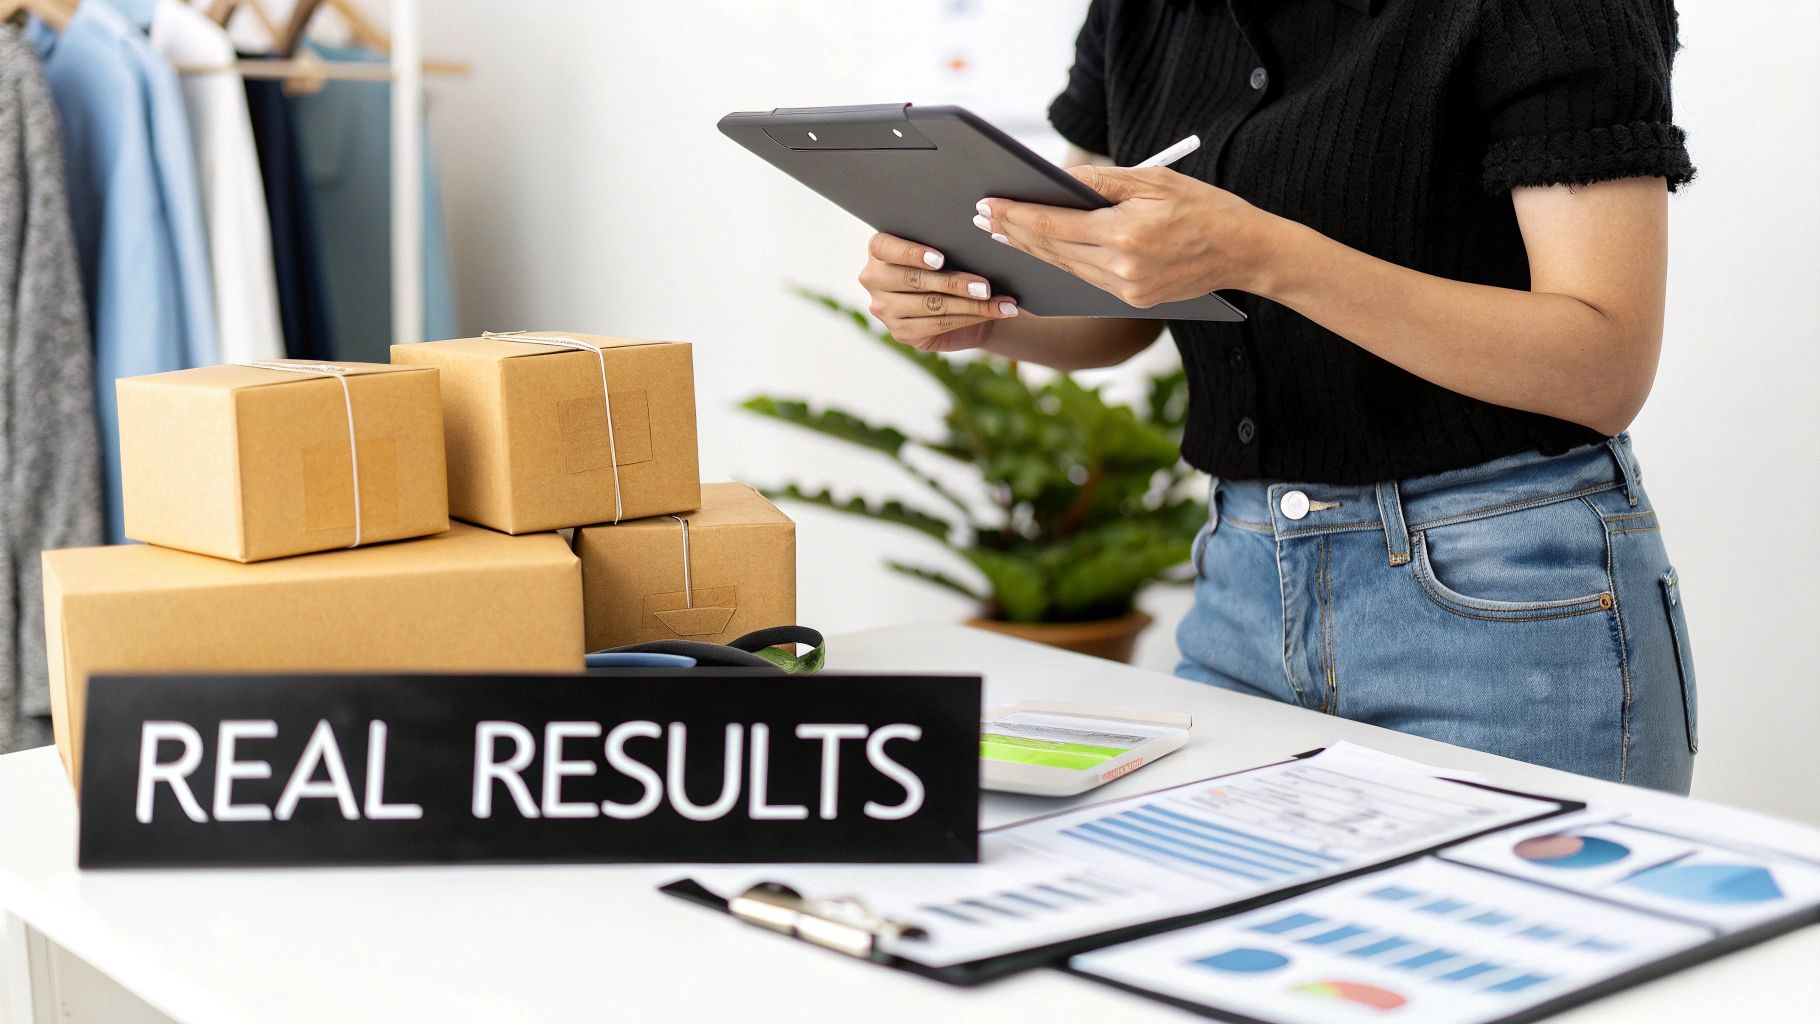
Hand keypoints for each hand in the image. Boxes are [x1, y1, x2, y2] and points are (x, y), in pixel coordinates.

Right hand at [857, 232, 1020, 351]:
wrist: (960, 298)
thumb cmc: (952, 262)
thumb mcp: (946, 247)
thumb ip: (946, 241)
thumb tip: (973, 238)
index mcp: (878, 249)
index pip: (886, 247)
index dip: (912, 254)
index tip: (941, 259)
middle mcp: (874, 278)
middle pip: (914, 280)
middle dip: (954, 284)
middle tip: (986, 287)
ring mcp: (884, 308)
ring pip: (931, 305)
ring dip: (971, 305)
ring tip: (1000, 302)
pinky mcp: (901, 332)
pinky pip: (938, 324)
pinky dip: (971, 318)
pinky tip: (994, 313)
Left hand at [975, 166, 1271, 307]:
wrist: (1244, 251)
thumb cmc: (1203, 207)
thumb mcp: (1153, 179)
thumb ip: (1102, 181)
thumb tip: (1056, 181)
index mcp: (1125, 233)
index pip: (1054, 225)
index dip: (1017, 216)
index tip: (989, 206)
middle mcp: (1122, 268)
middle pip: (1053, 250)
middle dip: (1016, 234)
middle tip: (984, 219)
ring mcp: (1127, 290)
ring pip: (1066, 268)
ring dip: (1034, 251)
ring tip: (1006, 235)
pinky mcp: (1134, 301)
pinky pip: (1087, 280)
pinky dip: (1063, 264)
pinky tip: (1044, 252)